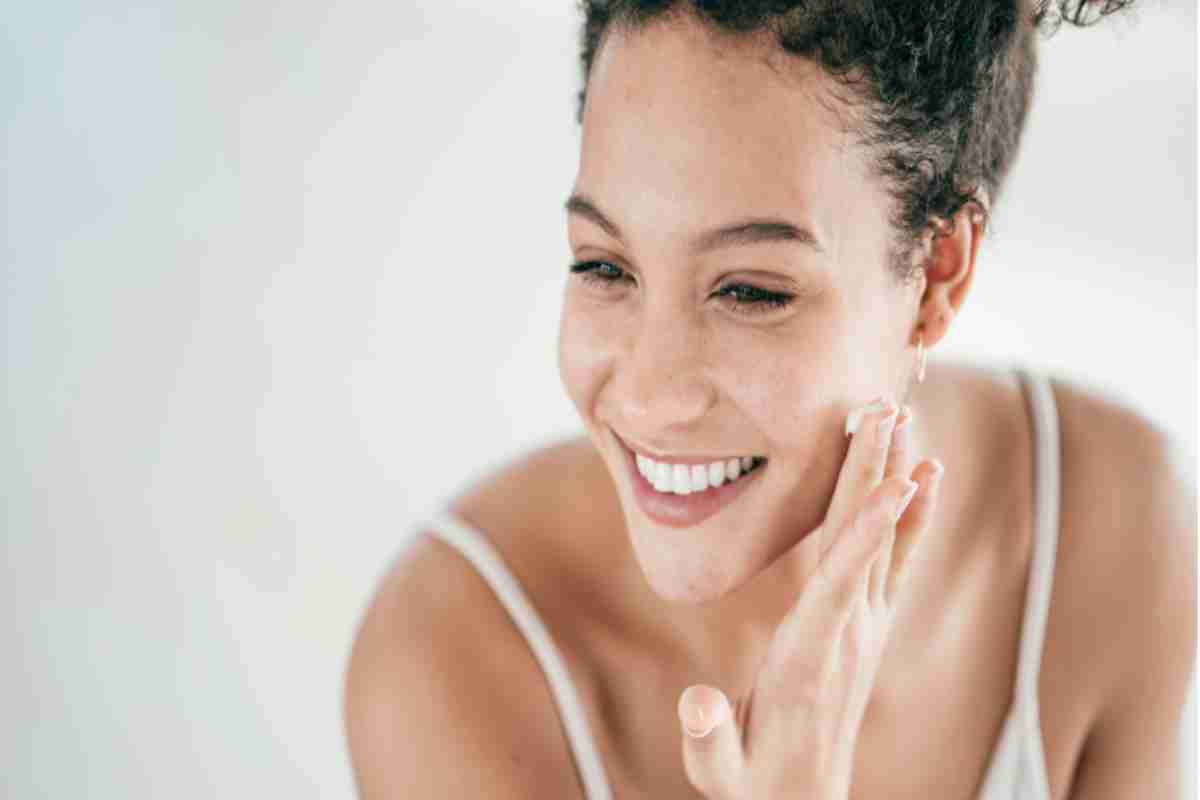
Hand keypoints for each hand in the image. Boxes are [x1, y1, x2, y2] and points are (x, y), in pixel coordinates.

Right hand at [677, 397, 944, 799]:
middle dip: (874, 474)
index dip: (866, 535)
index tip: (892, 482)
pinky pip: (894, 560)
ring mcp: (864, 628)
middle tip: (885, 410)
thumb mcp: (718, 771)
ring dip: (891, 477)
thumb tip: (697, 702)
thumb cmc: (750, 782)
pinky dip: (908, 515)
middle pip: (863, 542)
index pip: (840, 586)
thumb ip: (708, 738)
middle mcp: (848, 635)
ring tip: (903, 421)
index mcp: (808, 659)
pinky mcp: (867, 626)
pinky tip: (921, 477)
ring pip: (881, 539)